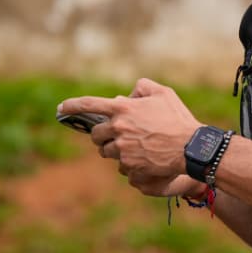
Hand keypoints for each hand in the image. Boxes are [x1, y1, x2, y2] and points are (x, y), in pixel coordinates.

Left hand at [58, 78, 200, 186]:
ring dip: (114, 149)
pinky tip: (143, 158)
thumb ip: (142, 87)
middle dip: (102, 135)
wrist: (190, 147)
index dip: (72, 105)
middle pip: (96, 134)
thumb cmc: (178, 118)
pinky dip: (127, 162)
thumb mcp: (163, 93)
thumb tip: (127, 96)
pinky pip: (120, 165)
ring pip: (106, 151)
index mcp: (122, 108)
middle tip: (114, 135)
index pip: (89, 105)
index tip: (61, 108)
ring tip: (132, 147)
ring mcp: (122, 149)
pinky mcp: (129, 165)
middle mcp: (118, 128)